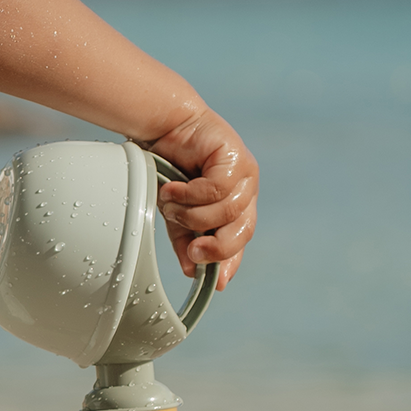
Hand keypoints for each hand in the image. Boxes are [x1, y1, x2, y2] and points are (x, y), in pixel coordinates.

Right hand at [142, 110, 258, 283]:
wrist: (163, 128)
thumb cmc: (170, 169)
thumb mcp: (177, 214)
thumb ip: (186, 240)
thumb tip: (192, 271)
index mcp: (237, 206)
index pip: (241, 240)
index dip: (230, 261)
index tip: (216, 282)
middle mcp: (246, 190)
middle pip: (242, 231)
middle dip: (215, 245)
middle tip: (192, 248)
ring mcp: (245, 173)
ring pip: (226, 211)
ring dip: (192, 214)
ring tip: (170, 204)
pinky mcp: (235, 156)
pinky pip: (217, 189)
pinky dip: (190, 195)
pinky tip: (172, 190)